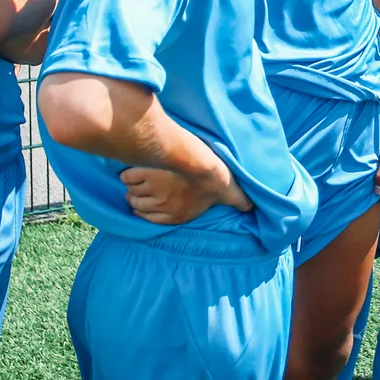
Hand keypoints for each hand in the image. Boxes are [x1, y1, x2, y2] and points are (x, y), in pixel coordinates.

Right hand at [120, 161, 251, 224]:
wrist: (199, 160)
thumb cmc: (215, 176)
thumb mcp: (228, 192)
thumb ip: (237, 201)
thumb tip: (252, 207)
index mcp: (177, 214)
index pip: (151, 219)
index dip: (149, 209)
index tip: (150, 201)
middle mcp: (160, 206)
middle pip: (137, 205)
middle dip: (139, 198)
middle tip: (145, 187)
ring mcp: (150, 191)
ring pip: (131, 193)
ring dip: (134, 187)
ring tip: (140, 178)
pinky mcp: (141, 175)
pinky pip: (127, 178)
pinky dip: (129, 174)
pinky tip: (136, 168)